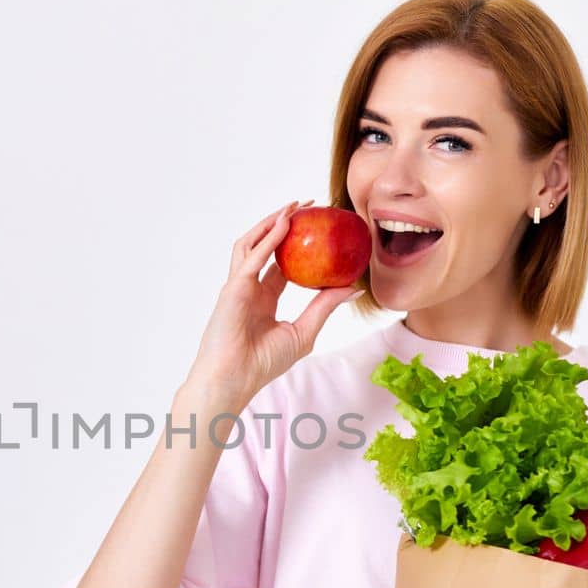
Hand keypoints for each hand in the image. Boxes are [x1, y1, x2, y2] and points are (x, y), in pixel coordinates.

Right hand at [184, 199, 362, 409]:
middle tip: (308, 206)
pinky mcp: (233, 288)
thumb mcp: (304, 332)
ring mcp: (238, 286)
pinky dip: (268, 239)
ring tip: (293, 207)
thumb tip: (354, 287)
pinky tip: (285, 225)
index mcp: (262, 300)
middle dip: (282, 224)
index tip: (319, 230)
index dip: (297, 246)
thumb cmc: (262, 364)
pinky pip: (252, 257)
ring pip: (251, 243)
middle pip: (263, 247)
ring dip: (271, 223)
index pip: (280, 265)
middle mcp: (248, 288)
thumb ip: (325, 306)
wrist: (234, 380)